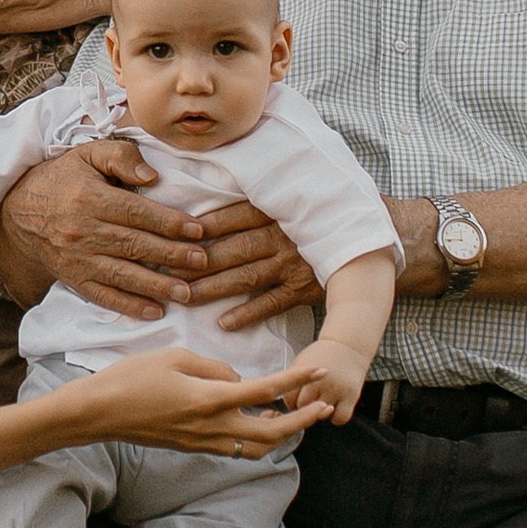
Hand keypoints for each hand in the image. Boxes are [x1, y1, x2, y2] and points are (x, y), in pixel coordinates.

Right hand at [0, 138, 213, 321]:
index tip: (196, 229)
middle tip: (201, 261)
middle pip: (133, 245)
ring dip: (155, 285)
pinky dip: (128, 306)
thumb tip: (151, 176)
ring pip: (121, 274)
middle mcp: (82, 231)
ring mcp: (77, 259)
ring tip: (186, 292)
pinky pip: (102, 295)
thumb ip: (121, 157)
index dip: (167, 222)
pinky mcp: (73, 279)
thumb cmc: (63, 179)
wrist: (19, 212)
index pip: (135, 212)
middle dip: (170, 255)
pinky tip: (153, 312)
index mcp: (89, 198)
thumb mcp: (87, 154)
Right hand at [83, 347, 327, 460]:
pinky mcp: (193, 447)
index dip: (296, 380)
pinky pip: (235, 449)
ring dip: (280, 435)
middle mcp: (211, 427)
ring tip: (292, 415)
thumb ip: (214, 367)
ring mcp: (202, 442)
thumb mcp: (175, 357)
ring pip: (256, 448)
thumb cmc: (132, 378)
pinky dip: (255, 439)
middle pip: (271, 433)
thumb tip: (238, 380)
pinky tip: (256, 422)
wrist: (99, 413)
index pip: (265, 391)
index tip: (319, 370)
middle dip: (302, 421)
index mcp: (209, 399)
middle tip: (322, 406)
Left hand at [179, 195, 318, 333]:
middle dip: (199, 262)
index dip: (205, 227)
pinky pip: (272, 304)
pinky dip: (249, 314)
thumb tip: (210, 209)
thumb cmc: (314, 221)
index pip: (235, 217)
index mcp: (277, 211)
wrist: (358, 246)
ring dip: (214, 288)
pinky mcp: (304, 289)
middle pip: (234, 250)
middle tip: (168, 272)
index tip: (175, 235)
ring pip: (247, 277)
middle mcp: (283, 237)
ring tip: (185, 297)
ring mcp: (294, 264)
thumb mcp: (289, 204)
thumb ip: (257, 204)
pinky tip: (223, 323)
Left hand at [287, 334, 372, 422]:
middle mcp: (320, 382)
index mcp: (304, 373)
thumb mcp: (301, 364)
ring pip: (321, 415)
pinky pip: (340, 419)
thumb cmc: (321, 356)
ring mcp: (336, 390)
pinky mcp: (352, 396)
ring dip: (321, 413)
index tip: (298, 397)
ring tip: (324, 400)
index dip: (292, 401)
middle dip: (305, 407)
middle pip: (304, 408)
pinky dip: (336, 418)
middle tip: (312, 399)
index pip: (290, 400)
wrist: (348, 345)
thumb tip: (287, 409)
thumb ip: (292, 384)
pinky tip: (335, 408)